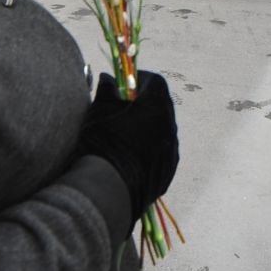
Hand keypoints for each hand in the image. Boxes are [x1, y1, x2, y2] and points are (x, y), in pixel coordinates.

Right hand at [76, 71, 178, 227]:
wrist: (106, 191)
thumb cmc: (101, 145)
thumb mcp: (99, 112)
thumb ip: (107, 91)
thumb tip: (108, 79)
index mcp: (156, 108)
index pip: (156, 82)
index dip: (139, 79)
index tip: (123, 85)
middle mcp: (170, 128)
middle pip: (161, 106)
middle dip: (143, 103)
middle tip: (122, 108)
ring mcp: (171, 152)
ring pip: (162, 131)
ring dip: (147, 127)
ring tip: (123, 135)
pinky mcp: (167, 173)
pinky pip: (161, 153)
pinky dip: (149, 149)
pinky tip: (129, 156)